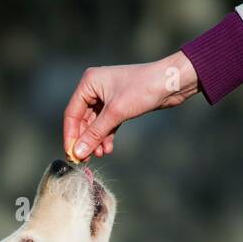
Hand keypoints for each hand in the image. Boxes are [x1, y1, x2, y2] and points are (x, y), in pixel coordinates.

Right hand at [62, 52, 199, 160]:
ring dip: (96, 140)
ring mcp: (106, 97)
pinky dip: (106, 136)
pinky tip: (108, 148)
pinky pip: (106, 124)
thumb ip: (95, 134)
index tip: (72, 155)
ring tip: (101, 155)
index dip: (71, 136)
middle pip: (82, 120)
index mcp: (89, 82)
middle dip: (85, 140)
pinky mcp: (118, 105)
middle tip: (86, 159)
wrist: (171, 82)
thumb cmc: (143, 90)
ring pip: (95, 124)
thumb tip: (77, 152)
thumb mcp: (116, 113)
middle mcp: (95, 88)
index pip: (72, 113)